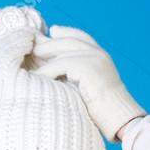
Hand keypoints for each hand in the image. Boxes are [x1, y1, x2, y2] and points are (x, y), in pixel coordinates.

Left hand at [30, 25, 145, 142]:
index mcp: (101, 57)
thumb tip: (60, 78)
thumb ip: (79, 78)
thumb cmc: (105, 113)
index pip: (81, 37)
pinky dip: (47, 70)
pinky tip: (36, 77)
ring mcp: (95, 59)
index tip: (52, 31)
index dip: (66, 32)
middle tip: (33, 46)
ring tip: (30, 60)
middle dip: (50, 42)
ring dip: (45, 55)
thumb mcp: (91, 89)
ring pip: (64, 50)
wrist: (120, 119)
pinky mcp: (88, 68)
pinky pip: (62, 64)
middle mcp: (99, 54)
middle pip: (70, 40)